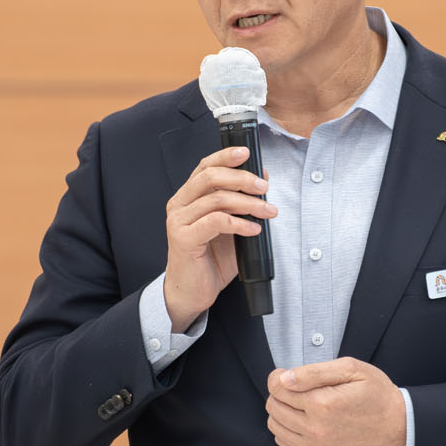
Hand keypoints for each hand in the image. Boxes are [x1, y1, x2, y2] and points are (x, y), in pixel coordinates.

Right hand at [162, 146, 275, 331]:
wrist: (191, 292)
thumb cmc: (210, 260)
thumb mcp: (230, 227)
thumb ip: (241, 205)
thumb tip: (261, 181)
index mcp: (188, 197)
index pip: (204, 166)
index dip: (225, 156)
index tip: (247, 152)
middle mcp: (179, 205)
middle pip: (210, 177)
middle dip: (242, 178)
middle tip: (264, 188)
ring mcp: (178, 221)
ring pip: (216, 199)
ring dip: (248, 203)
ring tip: (267, 212)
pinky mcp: (183, 239)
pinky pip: (216, 222)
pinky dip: (240, 223)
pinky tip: (254, 229)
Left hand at [265, 358, 406, 445]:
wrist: (398, 429)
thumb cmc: (377, 396)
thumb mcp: (351, 369)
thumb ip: (314, 371)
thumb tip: (285, 378)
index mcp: (322, 404)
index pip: (277, 388)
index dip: (278, 377)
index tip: (285, 374)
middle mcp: (315, 430)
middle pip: (273, 407)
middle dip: (280, 394)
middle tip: (296, 389)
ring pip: (275, 426)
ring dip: (281, 412)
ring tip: (300, 405)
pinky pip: (284, 444)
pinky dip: (288, 430)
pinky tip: (304, 421)